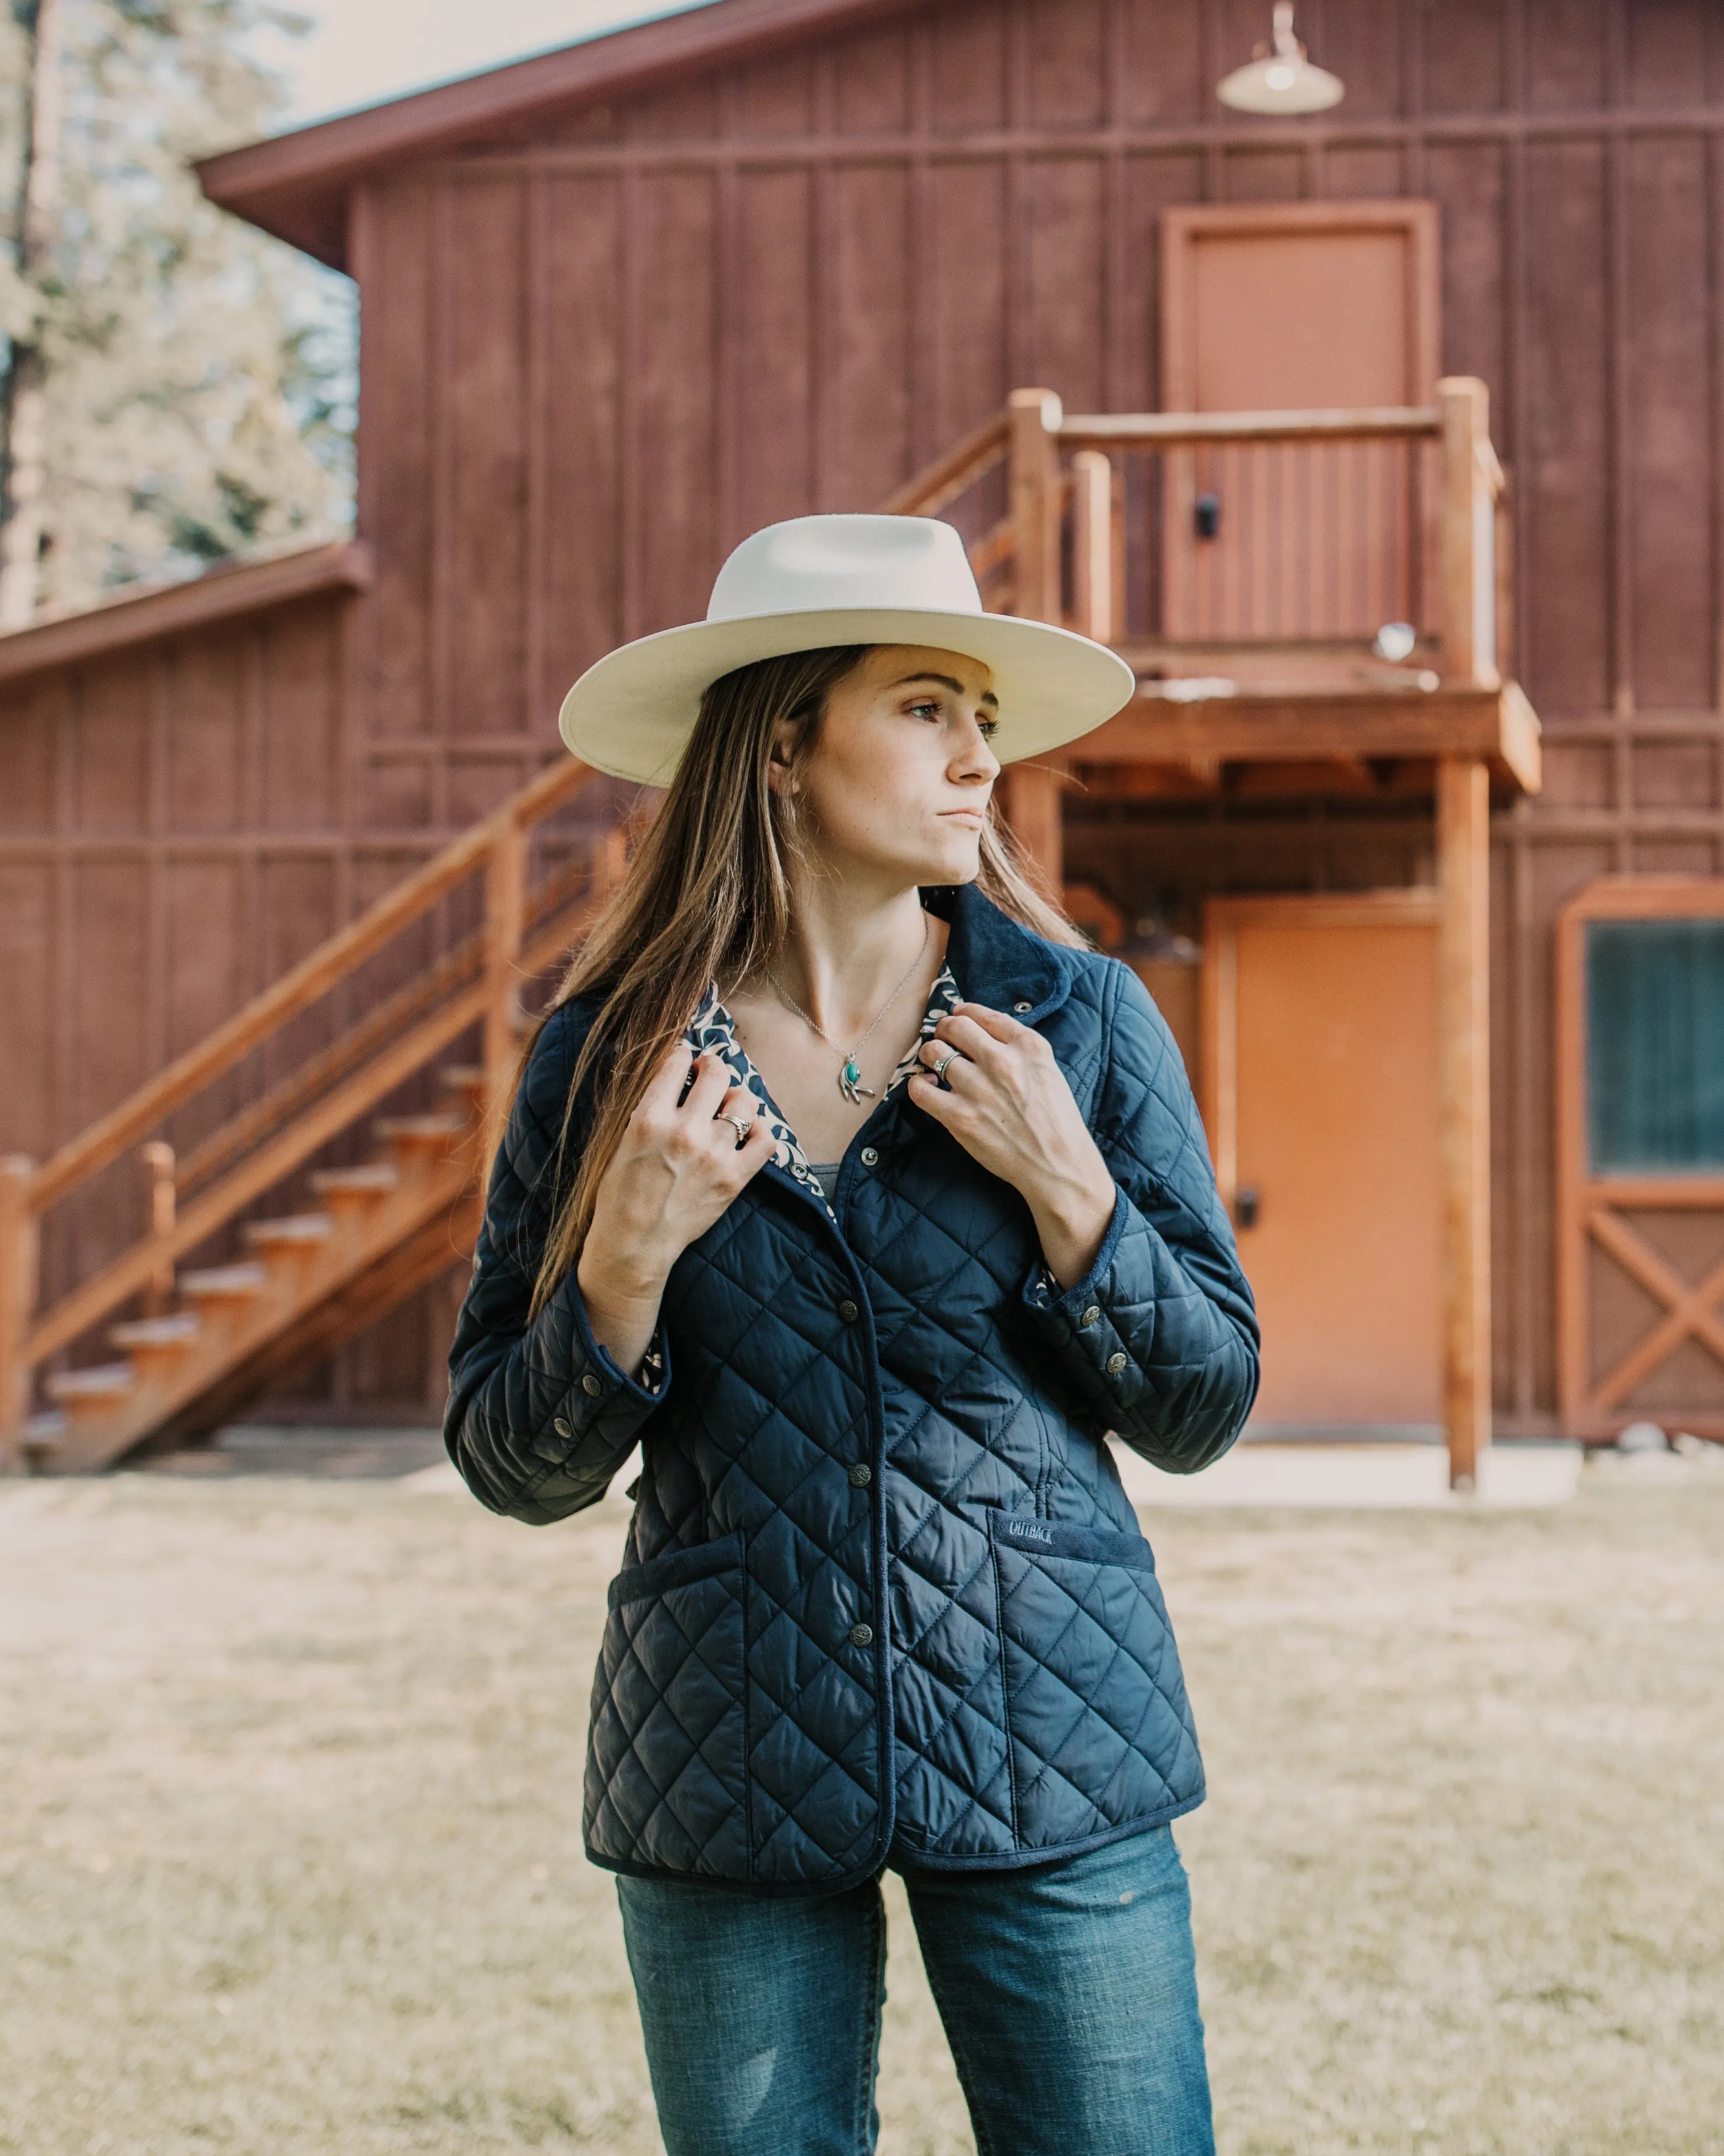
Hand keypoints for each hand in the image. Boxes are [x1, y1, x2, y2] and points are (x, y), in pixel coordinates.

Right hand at [577, 1046, 777, 1372]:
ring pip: (745, 1102)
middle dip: (715, 1069)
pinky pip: (766, 1140)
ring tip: (729, 1108)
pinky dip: (761, 1131)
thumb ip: (649, 1108)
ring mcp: (713, 1155)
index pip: (676, 1063)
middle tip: (711, 1075)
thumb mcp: (622, 1141)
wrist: (633, 1244)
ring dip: (738, 1100)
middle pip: (717, 1075)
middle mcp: (684, 1131)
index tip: (687, 1059)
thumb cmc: (620, 1194)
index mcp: (649, 1118)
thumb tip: (674, 1075)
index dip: (684, 1056)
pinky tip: (749, 1133)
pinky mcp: (734, 1178)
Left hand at [908, 1002, 1115, 1288]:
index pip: (984, 1015)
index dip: (965, 1013)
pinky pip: (919, 1088)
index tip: (957, 1015)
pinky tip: (928, 1087)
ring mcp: (978, 1088)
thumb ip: (1020, 1048)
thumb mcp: (1048, 1071)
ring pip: (934, 1052)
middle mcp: (1002, 1061)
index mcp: (1028, 1047)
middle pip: (955, 1026)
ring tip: (933, 1065)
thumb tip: (983, 1030)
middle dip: (944, 1030)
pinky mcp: (960, 1116)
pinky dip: (918, 1084)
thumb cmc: (1056, 1122)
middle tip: (942, 1040)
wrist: (1057, 1165)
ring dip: (929, 1055)